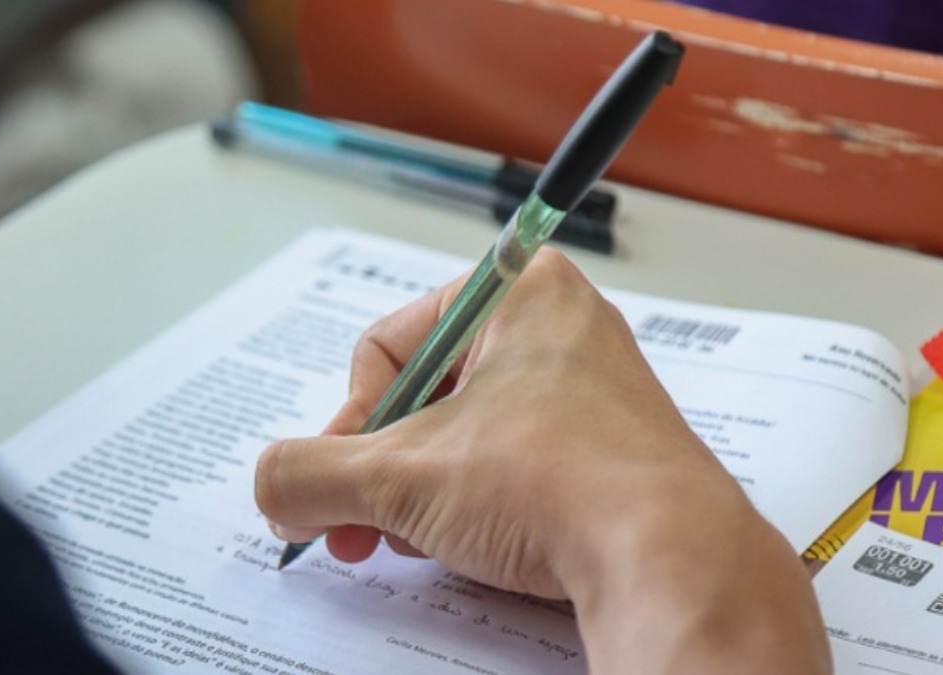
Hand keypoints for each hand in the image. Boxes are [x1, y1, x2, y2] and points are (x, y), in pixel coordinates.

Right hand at [255, 248, 829, 673]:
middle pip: (424, 395)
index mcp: (516, 291)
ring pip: (466, 436)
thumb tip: (273, 486)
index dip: (349, 423)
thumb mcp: (404, 477)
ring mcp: (586, 391)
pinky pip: (514, 465)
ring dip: (423, 495)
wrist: (669, 557)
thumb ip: (311, 474)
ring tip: (419, 540)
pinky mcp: (603, 449)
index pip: (389, 347)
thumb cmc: (562, 481)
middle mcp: (556, 329)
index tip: (335, 481)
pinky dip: (475, 506)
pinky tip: (469, 545)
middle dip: (381, 470)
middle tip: (356, 525)